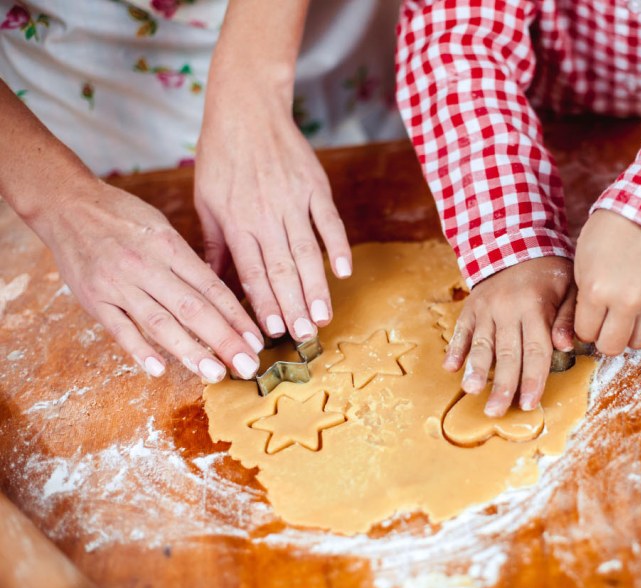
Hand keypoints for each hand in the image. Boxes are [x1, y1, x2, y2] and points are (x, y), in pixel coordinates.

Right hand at [39, 180, 263, 380]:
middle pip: (193, 309)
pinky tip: (158, 369)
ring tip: (215, 373)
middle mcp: (148, 267)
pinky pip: (119, 328)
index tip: (257, 341)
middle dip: (224, 340)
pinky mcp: (94, 299)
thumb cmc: (122, 216)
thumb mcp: (162, 228)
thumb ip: (187, 262)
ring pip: (160, 323)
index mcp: (170, 247)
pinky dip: (139, 350)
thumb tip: (220, 297)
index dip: (236, 317)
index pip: (212, 288)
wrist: (66, 204)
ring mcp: (119, 285)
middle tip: (248, 366)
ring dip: (190, 351)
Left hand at [194, 85, 348, 341]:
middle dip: (294, 306)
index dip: (263, 302)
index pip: (251, 271)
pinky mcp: (316, 187)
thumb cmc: (221, 156)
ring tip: (323, 316)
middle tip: (305, 337)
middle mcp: (265, 215)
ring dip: (316, 287)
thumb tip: (213, 281)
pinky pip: (329, 221)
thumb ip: (215, 242)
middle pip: (282, 268)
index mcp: (236, 221)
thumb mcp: (206, 199)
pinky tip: (344, 271)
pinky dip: (338, 246)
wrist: (247, 109)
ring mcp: (294, 201)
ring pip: (307, 252)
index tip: (273, 331)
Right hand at [445, 257, 575, 417]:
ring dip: (475, 369)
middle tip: (496, 412)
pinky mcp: (471, 307)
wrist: (516, 243)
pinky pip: (462, 330)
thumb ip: (568, 318)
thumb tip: (565, 346)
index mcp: (535, 307)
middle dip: (502, 385)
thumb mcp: (569, 288)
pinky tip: (450, 367)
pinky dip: (455, 348)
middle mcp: (507, 309)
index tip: (529, 404)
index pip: (535, 350)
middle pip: (506, 353)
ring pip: (481, 344)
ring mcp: (486, 308)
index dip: (532, 379)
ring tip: (470, 391)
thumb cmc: (549, 272)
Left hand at [574, 209, 640, 354]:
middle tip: (602, 324)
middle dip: (603, 339)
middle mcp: (624, 301)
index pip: (586, 333)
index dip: (584, 328)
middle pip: (611, 347)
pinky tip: (635, 305)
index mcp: (596, 290)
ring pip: (635, 343)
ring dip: (625, 335)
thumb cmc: (606, 236)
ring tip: (620, 318)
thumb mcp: (581, 266)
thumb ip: (583, 300)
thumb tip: (584, 330)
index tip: (586, 317)